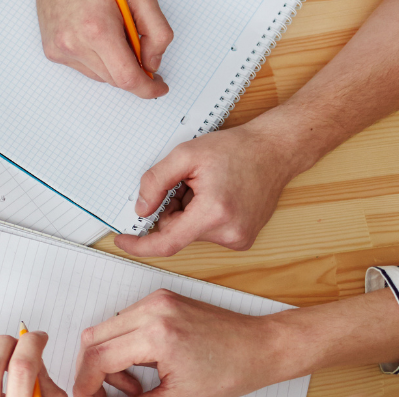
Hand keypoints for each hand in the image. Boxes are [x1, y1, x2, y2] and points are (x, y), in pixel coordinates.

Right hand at [37, 0, 170, 97]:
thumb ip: (155, 31)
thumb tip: (152, 62)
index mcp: (97, 29)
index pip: (126, 77)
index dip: (147, 88)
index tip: (158, 88)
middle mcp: (73, 43)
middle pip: (114, 79)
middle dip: (132, 69)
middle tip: (139, 45)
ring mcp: (60, 49)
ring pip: (99, 75)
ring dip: (113, 63)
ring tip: (112, 31)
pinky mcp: (52, 51)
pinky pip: (84, 67)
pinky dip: (97, 58)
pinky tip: (95, 35)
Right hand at [72, 290, 293, 396]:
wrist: (262, 348)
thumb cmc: (232, 371)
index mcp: (157, 334)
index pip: (97, 358)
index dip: (84, 387)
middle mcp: (152, 310)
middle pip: (92, 341)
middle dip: (92, 375)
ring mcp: (155, 300)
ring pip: (104, 331)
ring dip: (108, 362)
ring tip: (136, 386)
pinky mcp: (160, 299)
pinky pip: (123, 323)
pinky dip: (123, 348)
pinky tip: (144, 366)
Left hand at [114, 121, 307, 256]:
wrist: (276, 150)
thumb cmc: (237, 149)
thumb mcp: (185, 154)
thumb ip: (156, 182)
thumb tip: (141, 210)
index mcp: (213, 213)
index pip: (166, 243)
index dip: (140, 245)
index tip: (122, 241)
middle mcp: (229, 233)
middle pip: (177, 232)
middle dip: (173, 209)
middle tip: (187, 183)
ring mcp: (239, 239)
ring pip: (191, 232)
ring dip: (190, 211)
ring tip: (209, 186)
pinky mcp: (243, 239)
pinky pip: (207, 232)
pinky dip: (204, 216)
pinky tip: (219, 196)